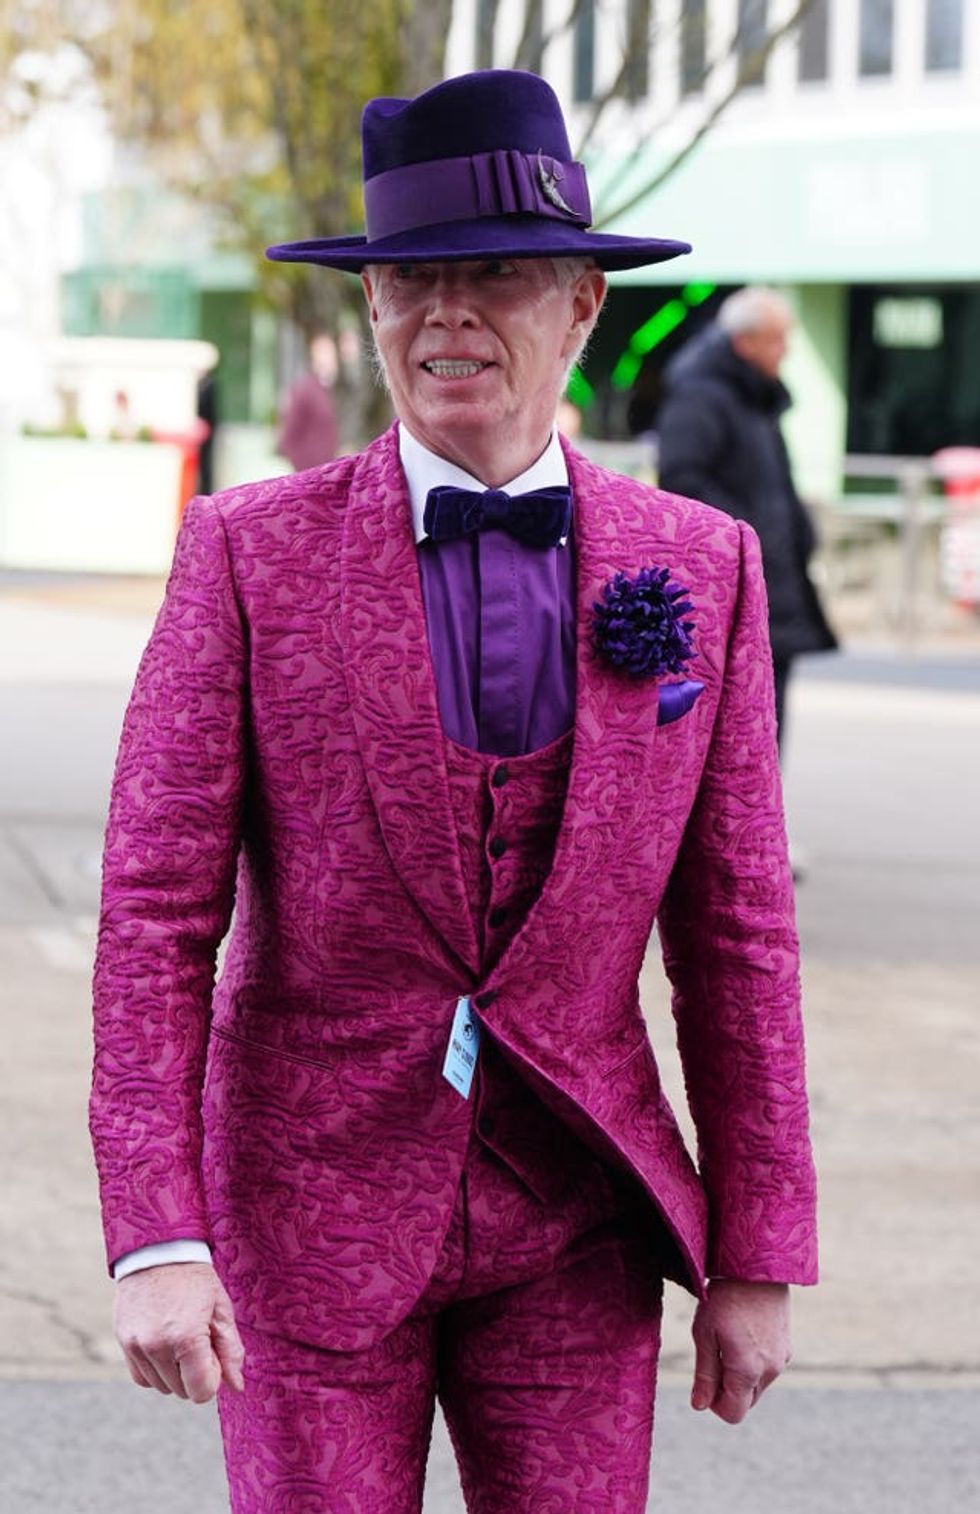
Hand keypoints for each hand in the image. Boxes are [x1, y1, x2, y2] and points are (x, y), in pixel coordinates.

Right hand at [114, 1262, 244, 1402]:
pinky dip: (155, 1370)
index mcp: (186, 1338)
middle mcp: (157, 1347)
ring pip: (161, 1386)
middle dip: (195, 1372)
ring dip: (175, 1372)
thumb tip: (236, 1386)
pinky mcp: (123, 1342)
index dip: (213, 1377)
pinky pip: (141, 1377)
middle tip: (198, 1338)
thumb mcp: (221, 1309)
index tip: (213, 1352)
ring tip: (180, 1337)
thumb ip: (230, 1350)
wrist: (159, 1250)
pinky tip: (164, 1345)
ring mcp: (136, 1346)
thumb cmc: (195, 1278)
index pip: (201, 1392)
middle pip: (182, 1391)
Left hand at [690, 1279, 790, 1423]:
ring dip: (740, 1375)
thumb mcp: (705, 1333)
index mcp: (748, 1371)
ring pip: (757, 1384)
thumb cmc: (725, 1298)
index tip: (704, 1380)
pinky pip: (767, 1367)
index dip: (714, 1404)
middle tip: (713, 1354)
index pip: (733, 1413)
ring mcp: (782, 1358)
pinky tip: (742, 1332)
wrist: (758, 1266)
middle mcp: (770, 1370)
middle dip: (726, 1389)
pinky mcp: (787, 1345)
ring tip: (727, 1337)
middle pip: (746, 1401)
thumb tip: (699, 1406)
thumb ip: (704, 1374)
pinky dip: (753, 1362)